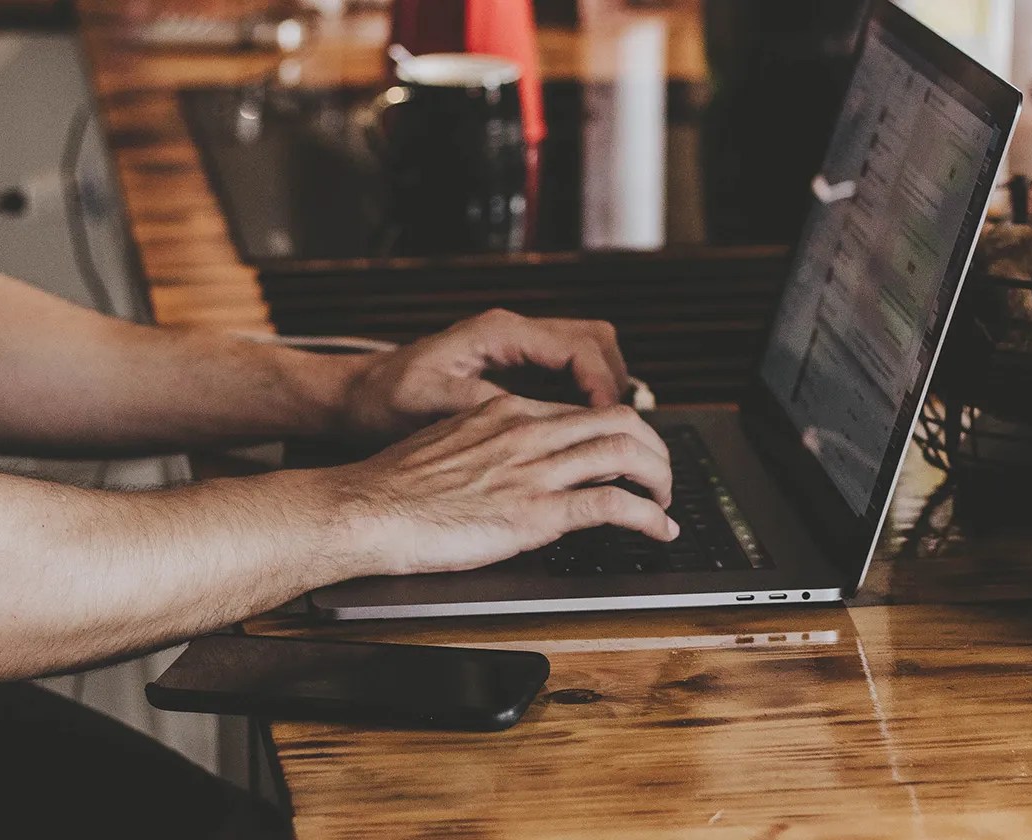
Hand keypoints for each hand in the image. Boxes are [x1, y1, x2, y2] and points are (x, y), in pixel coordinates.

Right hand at [323, 395, 677, 577]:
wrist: (365, 508)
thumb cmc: (393, 487)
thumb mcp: (447, 445)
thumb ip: (488, 447)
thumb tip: (511, 466)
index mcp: (505, 413)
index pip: (582, 411)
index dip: (618, 432)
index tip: (628, 454)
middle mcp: (527, 432)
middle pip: (619, 421)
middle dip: (654, 447)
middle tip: (660, 476)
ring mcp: (534, 470)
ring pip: (626, 454)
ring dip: (660, 480)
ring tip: (666, 503)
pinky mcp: (536, 512)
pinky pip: (613, 506)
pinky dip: (649, 517)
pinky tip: (659, 530)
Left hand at [340, 309, 629, 441]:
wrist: (355, 398)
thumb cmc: (383, 400)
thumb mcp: (429, 405)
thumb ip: (483, 407)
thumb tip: (535, 419)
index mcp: (498, 333)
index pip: (578, 348)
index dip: (603, 386)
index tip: (611, 424)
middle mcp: (513, 333)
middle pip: (596, 342)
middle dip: (616, 384)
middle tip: (620, 431)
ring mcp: (516, 349)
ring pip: (588, 355)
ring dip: (604, 391)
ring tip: (606, 437)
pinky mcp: (513, 369)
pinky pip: (567, 375)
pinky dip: (583, 399)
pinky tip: (579, 435)